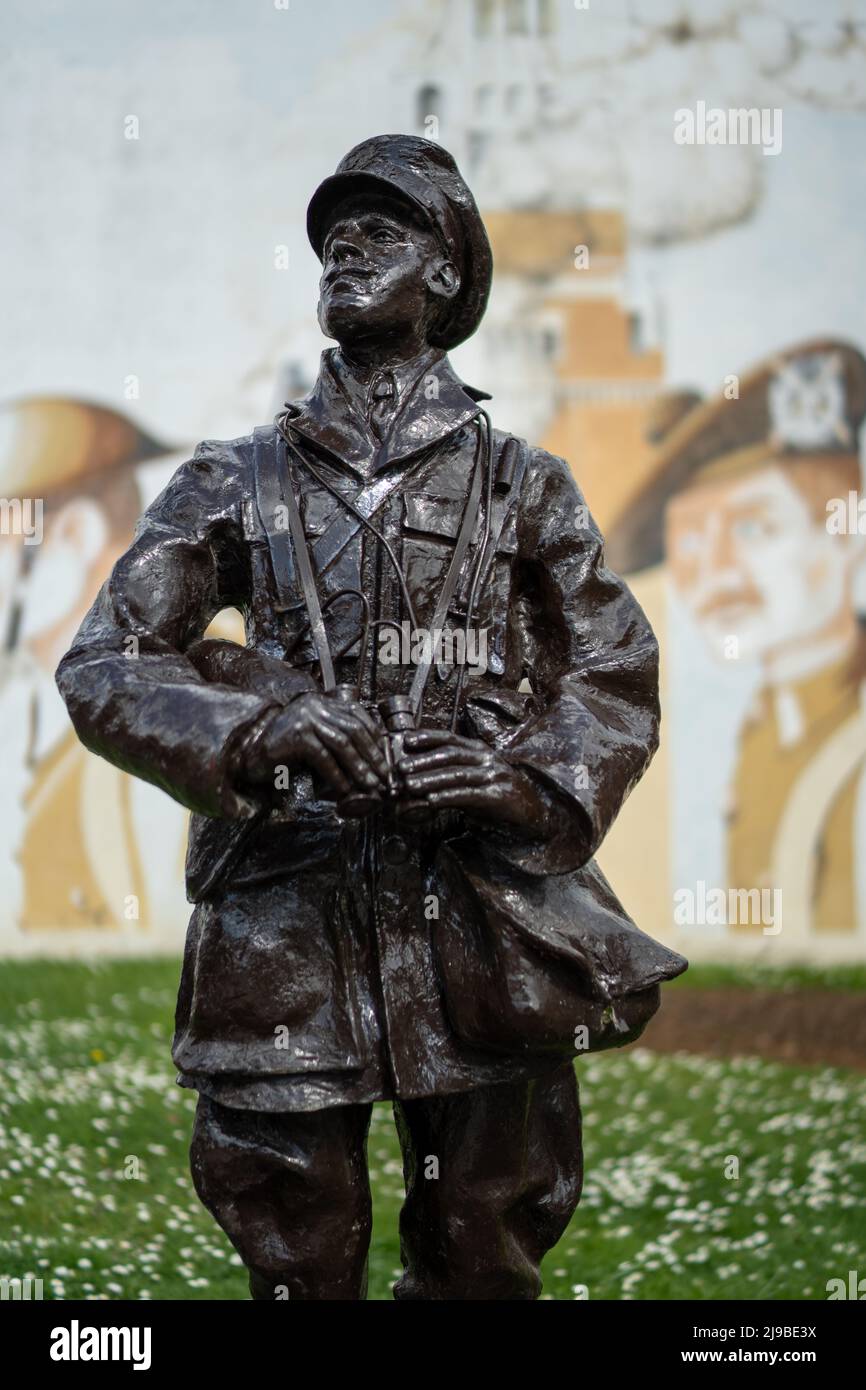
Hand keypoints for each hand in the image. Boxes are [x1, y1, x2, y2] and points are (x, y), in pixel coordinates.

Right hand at [242, 693, 387, 799]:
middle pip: (354, 729)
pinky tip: (344, 789)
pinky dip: (337, 775)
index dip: (375, 738)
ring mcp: (305, 718)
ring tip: (369, 785)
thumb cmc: (285, 751)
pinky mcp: (296, 734)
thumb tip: (370, 761)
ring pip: (342, 743)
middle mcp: (316, 706)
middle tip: (382, 776)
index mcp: (323, 703)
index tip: (384, 760)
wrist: (249, 753)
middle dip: (372, 755)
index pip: (358, 716)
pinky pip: (324, 757)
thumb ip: (336, 740)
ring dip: (359, 767)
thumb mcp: (315, 739)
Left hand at [397, 729, 552, 831]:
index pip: (450, 739)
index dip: (429, 738)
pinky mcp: (498, 796)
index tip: (408, 740)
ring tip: (410, 785)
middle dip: (423, 761)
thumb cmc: (496, 792)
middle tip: (401, 768)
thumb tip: (416, 777)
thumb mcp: (474, 778)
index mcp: (479, 750)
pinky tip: (432, 800)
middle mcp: (487, 759)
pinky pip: (469, 795)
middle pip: (451, 755)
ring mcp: (494, 776)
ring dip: (431, 780)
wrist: (532, 810)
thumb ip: (450, 775)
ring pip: (457, 775)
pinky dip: (449, 796)